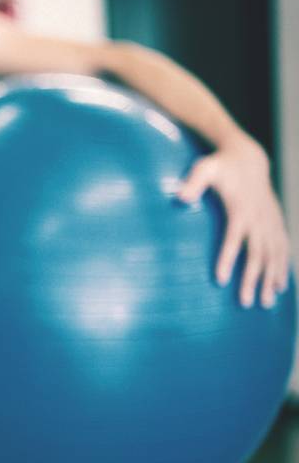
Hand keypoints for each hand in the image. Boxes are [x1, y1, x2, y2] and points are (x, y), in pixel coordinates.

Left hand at [178, 139, 291, 306]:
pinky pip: (283, 250)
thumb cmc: (220, 166)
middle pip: (257, 254)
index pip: (234, 239)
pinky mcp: (276, 224)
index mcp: (240, 210)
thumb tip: (179, 197)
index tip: (220, 280)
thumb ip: (193, 182)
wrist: (248, 159)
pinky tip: (281, 288)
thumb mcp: (204, 168)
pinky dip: (283, 268)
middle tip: (246, 303)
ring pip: (274, 256)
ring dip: (271, 280)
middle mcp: (259, 219)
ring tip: (266, 303)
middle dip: (252, 279)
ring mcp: (270, 222)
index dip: (227, 259)